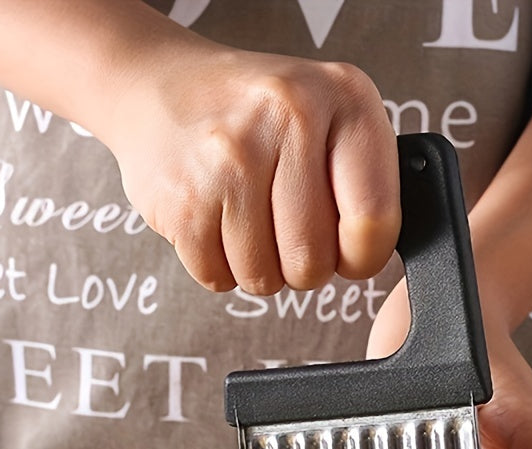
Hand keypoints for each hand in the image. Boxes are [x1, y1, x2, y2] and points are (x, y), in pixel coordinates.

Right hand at [105, 29, 400, 294]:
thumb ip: (363, 179)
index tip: (348, 252)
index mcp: (344, 98)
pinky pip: (218, 278)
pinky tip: (215, 221)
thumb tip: (371, 255)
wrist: (157, 87)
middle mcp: (288, 118)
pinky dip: (218, 266)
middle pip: (313, 261)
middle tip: (286, 232)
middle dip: (302, 266)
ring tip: (247, 220)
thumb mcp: (328, 116)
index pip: (374, 220)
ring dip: (258, 267)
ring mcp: (229, 160)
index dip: (362, 256)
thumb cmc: (254, 113)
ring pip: (263, 277)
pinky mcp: (183, 200)